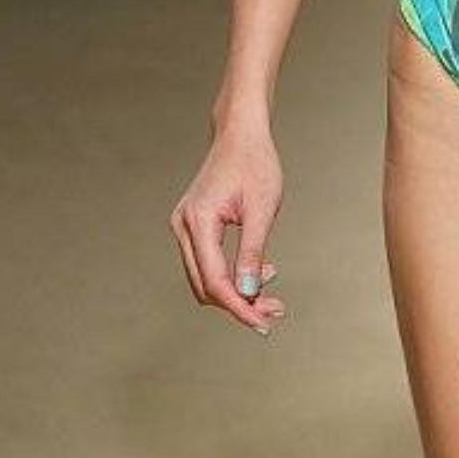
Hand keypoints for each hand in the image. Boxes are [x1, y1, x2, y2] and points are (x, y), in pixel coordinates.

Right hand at [169, 120, 285, 335]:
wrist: (241, 133)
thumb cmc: (255, 162)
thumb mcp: (262, 208)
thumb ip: (253, 252)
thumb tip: (248, 294)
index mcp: (198, 221)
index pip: (215, 281)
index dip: (239, 308)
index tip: (263, 325)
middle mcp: (184, 227)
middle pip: (206, 286)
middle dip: (240, 304)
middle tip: (274, 313)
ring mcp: (185, 227)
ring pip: (205, 278)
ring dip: (236, 293)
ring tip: (272, 297)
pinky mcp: (193, 226)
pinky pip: (207, 263)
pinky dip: (231, 276)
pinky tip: (261, 274)